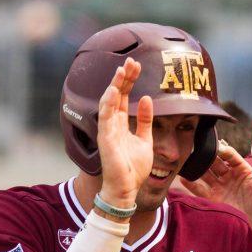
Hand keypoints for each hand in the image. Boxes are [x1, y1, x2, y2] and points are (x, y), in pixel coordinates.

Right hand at [96, 57, 153, 206]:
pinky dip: (108, 103)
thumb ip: (145, 121)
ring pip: (109, 103)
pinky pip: (105, 118)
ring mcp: (107, 131)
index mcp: (121, 124)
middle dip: (123, 78)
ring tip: (122, 70)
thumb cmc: (133, 169)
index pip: (123, 97)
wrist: (127, 190)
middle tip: (131, 61)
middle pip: (116, 95)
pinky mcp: (105, 140)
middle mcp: (112, 125)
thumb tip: (147, 99)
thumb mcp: (145, 140)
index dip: (129, 81)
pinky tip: (113, 91)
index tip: (136, 66)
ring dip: (115, 86)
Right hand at [183, 140, 251, 238]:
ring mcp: (220, 187)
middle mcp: (228, 175)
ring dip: (197, 168)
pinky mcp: (213, 199)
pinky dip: (191, 184)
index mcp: (241, 169)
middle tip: (196, 150)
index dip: (222, 150)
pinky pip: (200, 190)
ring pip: (205, 174)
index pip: (229, 155)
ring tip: (187, 162)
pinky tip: (183, 178)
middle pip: (214, 162)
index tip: (215, 146)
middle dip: (206, 156)